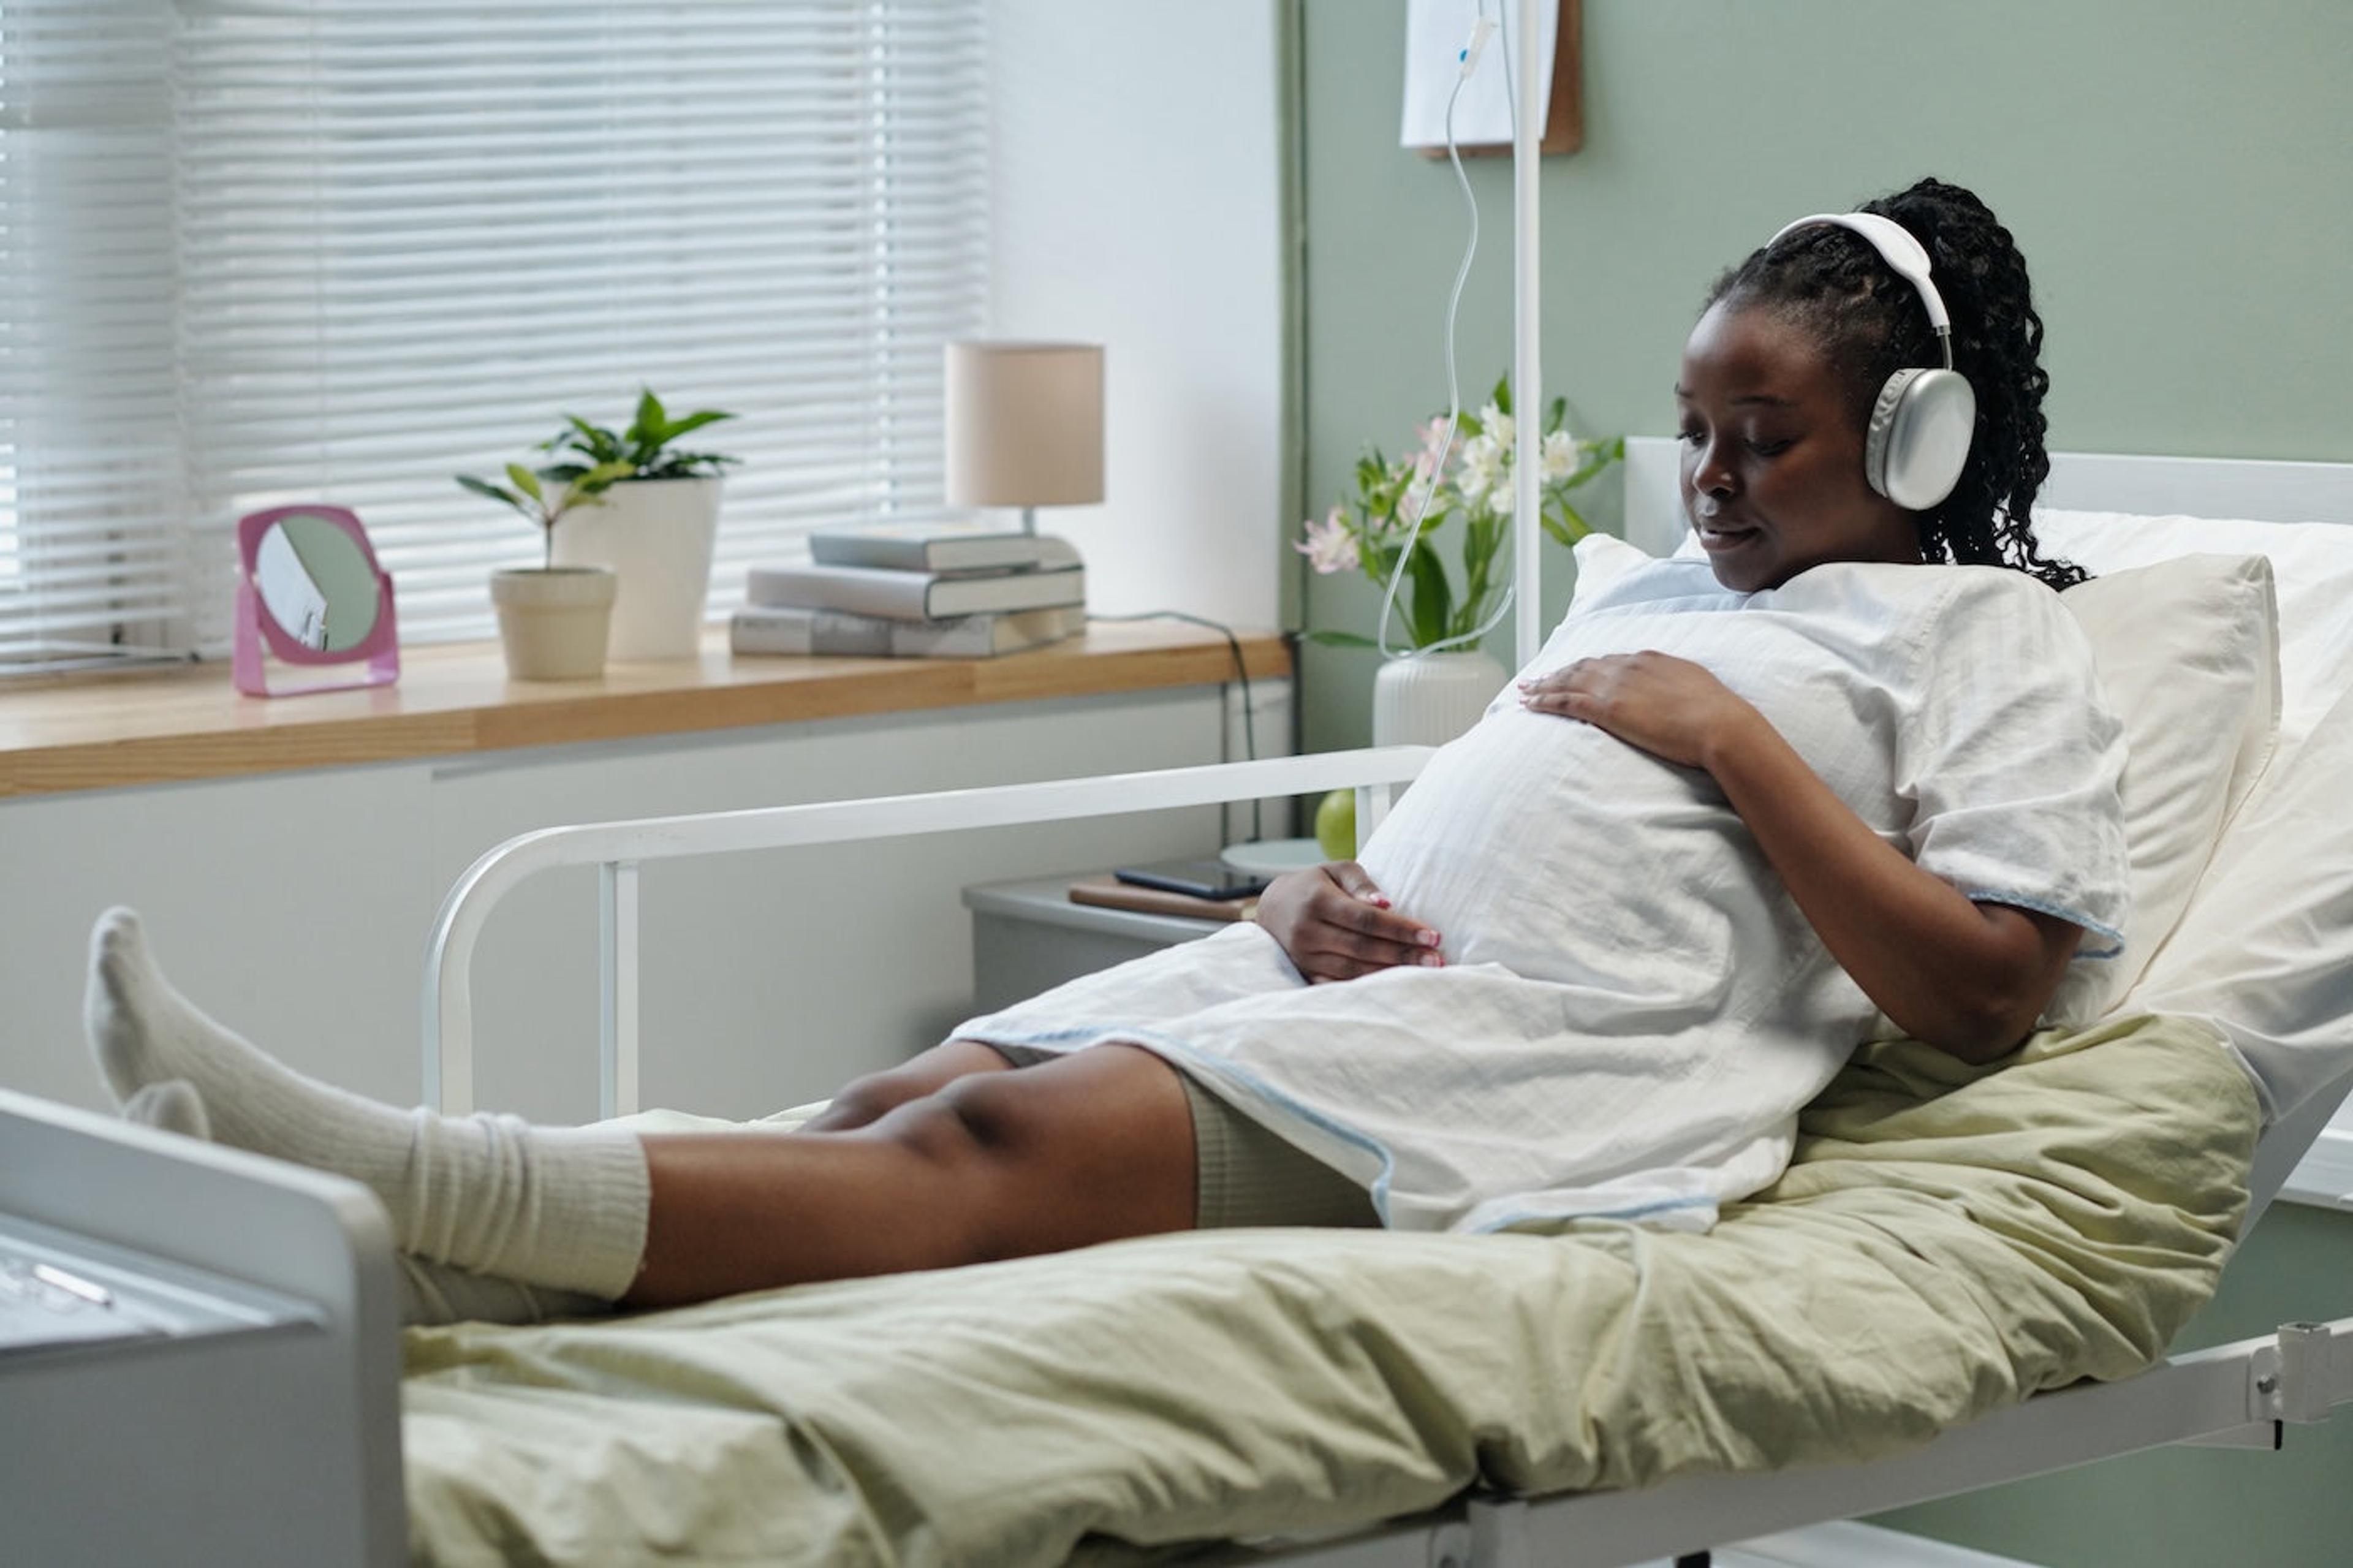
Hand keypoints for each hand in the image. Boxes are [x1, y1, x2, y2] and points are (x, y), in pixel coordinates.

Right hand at [1255, 862, 1443, 982]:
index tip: (1433, 936)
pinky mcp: (1305, 973)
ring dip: (1390, 973)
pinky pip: (1340, 984)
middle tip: (1437, 959)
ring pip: (1353, 970)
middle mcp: (1308, 931)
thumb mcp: (1336, 870)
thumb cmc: (1314, 885)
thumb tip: (1386, 903)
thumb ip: (1361, 884)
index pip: (1366, 919)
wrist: (1272, 907)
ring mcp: (1305, 956)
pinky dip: (1367, 986)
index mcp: (1318, 901)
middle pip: (1363, 947)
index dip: (1401, 929)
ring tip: (1423, 972)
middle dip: (1404, 954)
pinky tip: (1392, 985)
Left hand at [1517, 651, 1759, 769]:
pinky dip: (1544, 700)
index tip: (1576, 672)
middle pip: (1583, 667)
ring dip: (1543, 685)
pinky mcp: (1606, 708)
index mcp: (1650, 660)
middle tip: (1537, 678)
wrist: (1719, 724)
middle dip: (1558, 672)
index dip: (1588, 667)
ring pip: (1567, 681)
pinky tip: (1529, 704)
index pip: (1610, 661)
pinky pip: (1564, 701)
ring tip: (1525, 690)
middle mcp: (1628, 666)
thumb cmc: (1717, 714)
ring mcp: (1615, 685)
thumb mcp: (1696, 688)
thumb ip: (1676, 686)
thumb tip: (1674, 693)